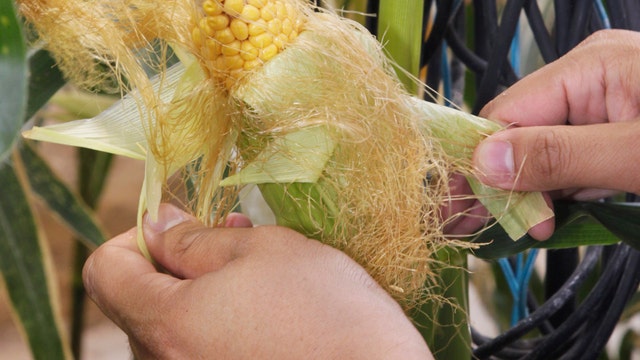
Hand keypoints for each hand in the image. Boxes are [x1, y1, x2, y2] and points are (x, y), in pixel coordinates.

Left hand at [83, 204, 431, 358]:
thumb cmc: (325, 310)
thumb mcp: (262, 250)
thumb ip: (196, 239)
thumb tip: (157, 226)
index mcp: (165, 324)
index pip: (105, 270)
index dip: (136, 235)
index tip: (181, 224)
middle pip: (137, 299)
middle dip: (177, 260)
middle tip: (231, 236)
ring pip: (170, 326)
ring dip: (201, 289)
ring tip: (256, 272)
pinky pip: (195, 350)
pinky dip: (216, 322)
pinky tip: (261, 308)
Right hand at [450, 29, 639, 239]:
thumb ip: (560, 155)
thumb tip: (485, 162)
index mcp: (589, 67)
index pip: (505, 115)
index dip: (481, 165)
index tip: (463, 210)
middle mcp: (586, 80)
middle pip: (516, 133)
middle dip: (500, 183)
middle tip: (479, 228)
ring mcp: (598, 106)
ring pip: (537, 151)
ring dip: (527, 193)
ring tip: (522, 228)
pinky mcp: (609, 133)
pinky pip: (564, 161)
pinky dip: (554, 192)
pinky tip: (545, 215)